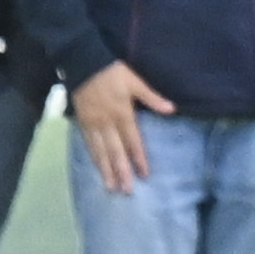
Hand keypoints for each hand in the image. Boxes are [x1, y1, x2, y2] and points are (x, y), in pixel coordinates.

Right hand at [71, 59, 175, 191]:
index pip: (133, 141)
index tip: (145, 175)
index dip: (139, 158)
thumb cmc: (113, 72)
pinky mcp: (82, 122)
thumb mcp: (135, 81)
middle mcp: (107, 122)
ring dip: (106, 170)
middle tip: (127, 191)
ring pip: (101, 151)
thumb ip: (152, 97)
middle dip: (122, 172)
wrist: (83, 62)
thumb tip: (172, 109)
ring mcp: (93, 124)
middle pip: (116, 151)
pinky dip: (94, 158)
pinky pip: (89, 144)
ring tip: (111, 187)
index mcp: (123, 113)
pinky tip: (98, 169)